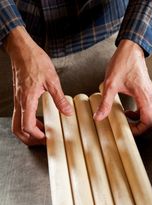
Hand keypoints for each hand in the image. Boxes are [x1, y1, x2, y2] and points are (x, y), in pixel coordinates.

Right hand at [4, 27, 72, 145]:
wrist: (21, 49)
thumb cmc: (34, 60)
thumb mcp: (52, 80)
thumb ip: (59, 99)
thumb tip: (67, 112)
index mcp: (27, 100)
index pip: (27, 126)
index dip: (37, 136)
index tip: (47, 138)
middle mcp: (19, 103)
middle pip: (18, 130)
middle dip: (30, 139)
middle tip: (43, 141)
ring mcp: (17, 100)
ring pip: (17, 124)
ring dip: (28, 132)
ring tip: (42, 133)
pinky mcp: (18, 97)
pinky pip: (20, 116)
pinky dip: (28, 123)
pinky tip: (39, 121)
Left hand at [94, 39, 151, 134]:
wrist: (131, 48)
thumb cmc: (123, 62)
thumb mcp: (110, 84)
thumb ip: (105, 102)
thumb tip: (99, 117)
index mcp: (144, 97)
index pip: (149, 122)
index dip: (139, 130)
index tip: (127, 130)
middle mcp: (150, 97)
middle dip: (141, 129)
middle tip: (128, 129)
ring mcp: (150, 95)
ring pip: (151, 116)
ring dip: (140, 122)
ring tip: (126, 121)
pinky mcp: (146, 93)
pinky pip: (147, 109)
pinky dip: (139, 115)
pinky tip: (127, 111)